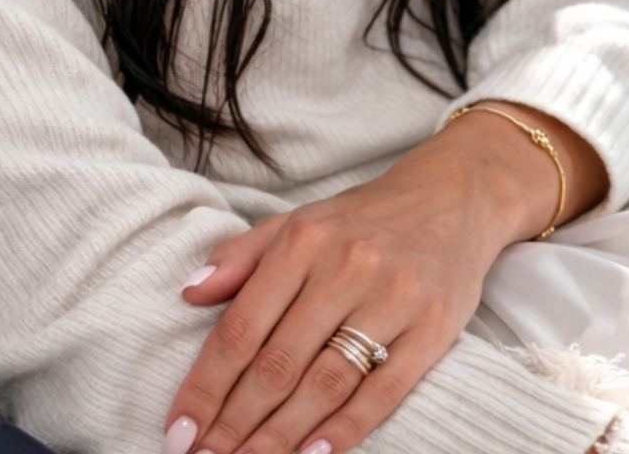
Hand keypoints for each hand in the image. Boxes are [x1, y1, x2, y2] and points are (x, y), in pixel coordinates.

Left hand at [162, 105, 606, 453]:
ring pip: (325, 381)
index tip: (179, 425)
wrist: (449, 197)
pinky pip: (384, 389)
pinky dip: (346, 428)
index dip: (207, 382)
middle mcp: (341, 269)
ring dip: (282, 433)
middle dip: (236, 419)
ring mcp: (390, 299)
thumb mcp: (294, 221)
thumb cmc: (358, 219)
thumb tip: (189, 292)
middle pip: (278, 362)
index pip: (241, 326)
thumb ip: (240, 257)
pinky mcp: (433, 328)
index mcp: (299, 242)